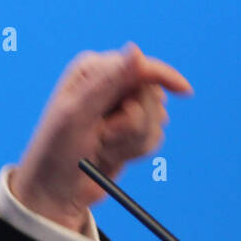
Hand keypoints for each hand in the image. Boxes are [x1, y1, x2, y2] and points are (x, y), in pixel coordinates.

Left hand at [10, 42, 192, 233]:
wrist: (55, 190)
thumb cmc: (56, 150)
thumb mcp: (78, 114)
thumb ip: (108, 82)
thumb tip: (135, 49)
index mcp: (92, 70)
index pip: (140, 66)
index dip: (160, 78)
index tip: (185, 91)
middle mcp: (107, 84)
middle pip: (153, 93)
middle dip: (136, 121)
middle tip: (103, 135)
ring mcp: (119, 107)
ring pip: (156, 118)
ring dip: (132, 140)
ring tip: (101, 147)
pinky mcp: (128, 130)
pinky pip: (154, 137)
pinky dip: (136, 150)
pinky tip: (111, 156)